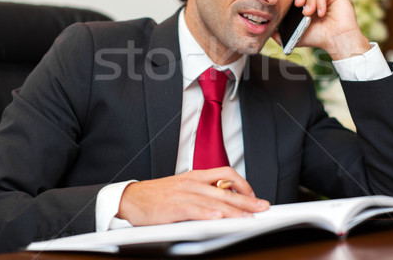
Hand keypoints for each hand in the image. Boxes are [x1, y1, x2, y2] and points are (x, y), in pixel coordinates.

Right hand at [116, 167, 269, 225]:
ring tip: (248, 217)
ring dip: (233, 210)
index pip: (225, 174)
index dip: (242, 184)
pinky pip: (193, 210)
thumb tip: (224, 203)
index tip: (253, 195)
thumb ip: (202, 193)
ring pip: (213, 201)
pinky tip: (218, 219)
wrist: (130, 198)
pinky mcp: (172, 207)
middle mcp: (191, 182)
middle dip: (246, 199)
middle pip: (224, 189)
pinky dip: (207, 214)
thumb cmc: (157, 196)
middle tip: (262, 207)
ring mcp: (182, 194)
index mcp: (195, 176)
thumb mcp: (183, 188)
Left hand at [277, 0, 370, 60]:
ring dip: (309, 0)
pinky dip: (320, 2)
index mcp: (305, 2)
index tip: (289, 3)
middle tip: (298, 4)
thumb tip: (266, 30)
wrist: (336, 42)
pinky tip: (321, 13)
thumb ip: (280, 33)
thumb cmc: (318, 38)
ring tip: (309, 13)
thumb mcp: (295, 36)